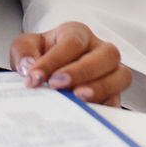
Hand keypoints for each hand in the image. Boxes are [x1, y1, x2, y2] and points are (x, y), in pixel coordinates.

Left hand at [10, 22, 130, 107]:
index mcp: (77, 33)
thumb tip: (30, 67)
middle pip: (107, 54)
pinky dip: (106, 107)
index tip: (35, 77)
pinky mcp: (114, 93)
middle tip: (57, 85)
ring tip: (78, 99)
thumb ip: (24, 52)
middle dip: (82, 71)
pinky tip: (89, 114)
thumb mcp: (25, 46)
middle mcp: (98, 49)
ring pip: (121, 75)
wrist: (46, 71)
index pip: (72, 42)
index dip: (54, 60)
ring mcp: (111, 71)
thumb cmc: (38, 54)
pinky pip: (118, 100)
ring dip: (101, 88)